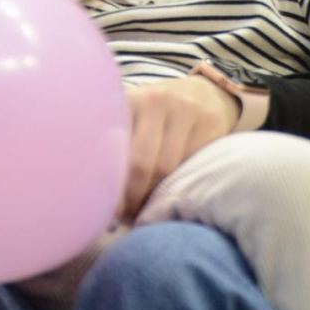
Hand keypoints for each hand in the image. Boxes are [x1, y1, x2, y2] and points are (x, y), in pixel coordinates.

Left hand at [119, 75, 239, 220]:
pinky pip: (192, 164)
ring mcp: (185, 108)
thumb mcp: (134, 117)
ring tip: (148, 209)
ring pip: (167, 167)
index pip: (113, 146)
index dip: (109, 182)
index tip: (106, 207)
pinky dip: (181, 186)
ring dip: (156, 197)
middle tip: (129, 216)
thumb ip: (116, 145)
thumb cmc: (158, 116)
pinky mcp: (210, 121)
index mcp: (128, 99)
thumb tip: (99, 198)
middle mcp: (155, 99)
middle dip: (133, 197)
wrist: (204, 93)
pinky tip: (174, 193)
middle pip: (141, 162)